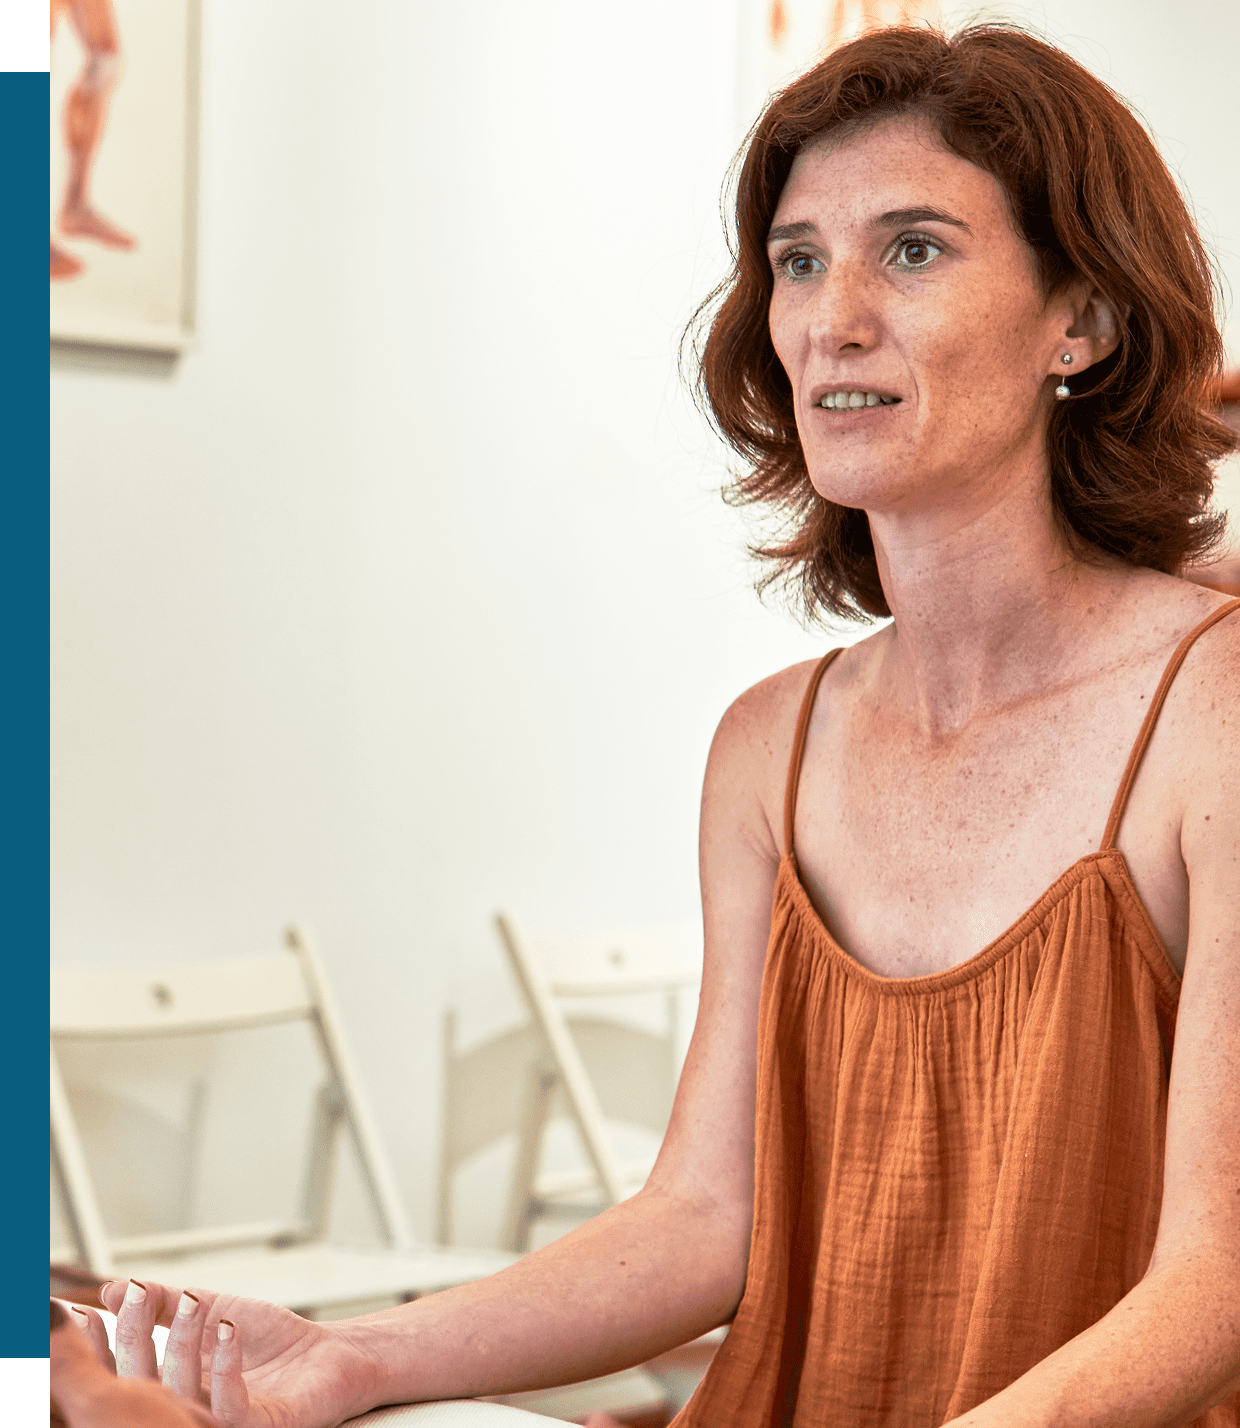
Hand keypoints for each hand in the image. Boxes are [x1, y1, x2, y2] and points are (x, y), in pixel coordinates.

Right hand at [99, 1278, 374, 1427]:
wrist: (330, 1354)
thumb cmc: (272, 1340)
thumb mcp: (211, 1310)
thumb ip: (166, 1302)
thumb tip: (114, 1287)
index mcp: (171, 1389)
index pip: (124, 1371)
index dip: (102, 1343)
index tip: (85, 1309)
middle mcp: (187, 1413)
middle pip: (141, 1385)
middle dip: (133, 1336)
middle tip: (136, 1295)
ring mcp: (219, 1423)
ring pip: (180, 1394)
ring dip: (182, 1340)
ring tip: (194, 1302)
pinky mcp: (256, 1425)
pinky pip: (229, 1407)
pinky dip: (224, 1365)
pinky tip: (227, 1328)